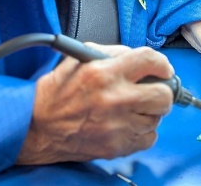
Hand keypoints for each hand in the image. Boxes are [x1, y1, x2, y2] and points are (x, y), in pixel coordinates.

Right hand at [16, 44, 174, 164]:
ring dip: (149, 112)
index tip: (163, 69)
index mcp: (105, 73)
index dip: (163, 63)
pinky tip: (128, 124)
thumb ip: (112, 54)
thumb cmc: (57, 92)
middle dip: (162, 91)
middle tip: (153, 90)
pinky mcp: (117, 146)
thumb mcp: (80, 58)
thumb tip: (138, 58)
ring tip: (133, 108)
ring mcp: (118, 125)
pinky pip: (149, 139)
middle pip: (163, 95)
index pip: (150, 60)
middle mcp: (115, 99)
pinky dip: (142, 132)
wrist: (37, 126)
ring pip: (157, 118)